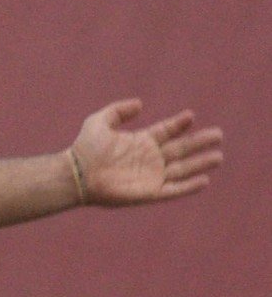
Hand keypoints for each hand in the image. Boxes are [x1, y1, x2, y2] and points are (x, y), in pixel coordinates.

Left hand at [70, 100, 222, 206]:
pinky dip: (189, 186)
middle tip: (219, 134)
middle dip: (199, 142)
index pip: (166, 131)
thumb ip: (119, 110)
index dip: (179, 124)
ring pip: (182, 169)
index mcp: (140, 141)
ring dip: (200, 163)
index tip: (190, 115)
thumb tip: (140, 103)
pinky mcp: (149, 192)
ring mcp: (151, 175)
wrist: (78, 174)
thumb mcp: (100, 121)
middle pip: (181, 149)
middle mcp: (149, 158)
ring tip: (219, 156)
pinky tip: (204, 180)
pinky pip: (174, 189)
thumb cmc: (85, 148)